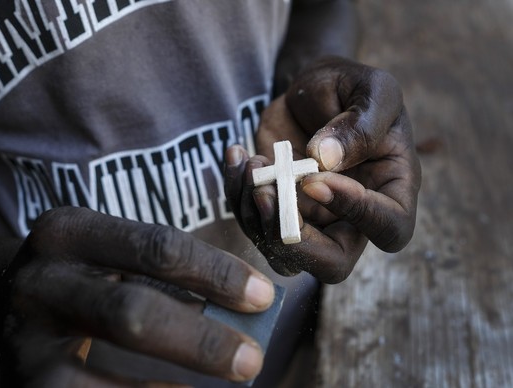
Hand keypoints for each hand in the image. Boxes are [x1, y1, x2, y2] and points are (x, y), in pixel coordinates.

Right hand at [0, 207, 274, 386]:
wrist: (6, 296)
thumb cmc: (86, 273)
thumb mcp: (115, 256)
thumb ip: (169, 277)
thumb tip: (246, 312)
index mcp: (72, 231)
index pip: (156, 247)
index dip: (216, 273)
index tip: (263, 297)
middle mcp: (41, 280)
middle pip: (131, 313)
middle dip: (201, 342)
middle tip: (252, 361)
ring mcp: (21, 339)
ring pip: (98, 379)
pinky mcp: (19, 385)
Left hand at [225, 56, 420, 282]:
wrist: (312, 90)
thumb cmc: (350, 88)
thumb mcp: (372, 90)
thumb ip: (360, 124)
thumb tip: (327, 160)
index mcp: (392, 191)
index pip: (389, 228)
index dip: (354, 211)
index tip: (315, 177)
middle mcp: (353, 218)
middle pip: (333, 265)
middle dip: (293, 239)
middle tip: (266, 194)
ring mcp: (312, 220)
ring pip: (284, 254)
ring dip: (256, 216)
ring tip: (251, 163)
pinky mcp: (278, 210)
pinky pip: (253, 223)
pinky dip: (237, 195)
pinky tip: (237, 156)